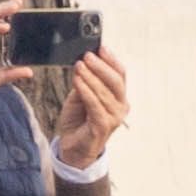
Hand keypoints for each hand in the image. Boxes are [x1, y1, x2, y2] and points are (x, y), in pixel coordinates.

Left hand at [49, 48, 129, 166]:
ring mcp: (114, 117)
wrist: (74, 147)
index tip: (100, 47)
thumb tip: (83, 65)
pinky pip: (94, 104)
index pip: (120, 75)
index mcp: (119, 97)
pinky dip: (85, 90)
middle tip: (87, 55)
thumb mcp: (80, 97)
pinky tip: (77, 80)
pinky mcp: (103, 125)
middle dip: (101, 66)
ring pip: (104, 91)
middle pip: (116, 81)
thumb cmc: (79, 121)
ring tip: (79, 65)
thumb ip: (85, 83)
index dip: (111, 60)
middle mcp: (121, 106)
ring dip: (90, 76)